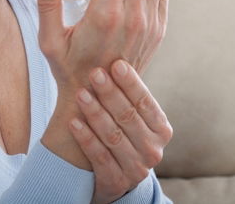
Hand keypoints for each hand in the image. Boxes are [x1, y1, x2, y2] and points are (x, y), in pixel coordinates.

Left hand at [68, 59, 171, 203]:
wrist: (113, 175)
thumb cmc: (119, 132)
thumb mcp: (129, 114)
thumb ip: (126, 90)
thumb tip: (115, 52)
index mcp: (161, 128)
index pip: (146, 102)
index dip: (131, 83)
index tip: (116, 64)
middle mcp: (153, 149)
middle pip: (129, 117)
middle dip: (110, 93)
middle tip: (94, 73)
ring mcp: (137, 168)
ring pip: (113, 136)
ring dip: (96, 113)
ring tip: (80, 93)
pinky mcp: (116, 182)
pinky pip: (99, 156)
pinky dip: (86, 138)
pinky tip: (73, 122)